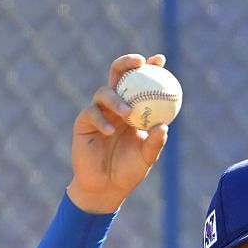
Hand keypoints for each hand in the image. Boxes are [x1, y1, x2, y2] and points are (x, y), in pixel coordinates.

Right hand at [66, 54, 171, 213]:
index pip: (141, 82)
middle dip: (127, 63)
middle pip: (118, 75)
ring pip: (104, 93)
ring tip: (128, 113)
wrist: (106, 187)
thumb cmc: (129, 170)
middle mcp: (115, 105)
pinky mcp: (83, 122)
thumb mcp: (146, 157)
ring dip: (116, 99)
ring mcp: (98, 112)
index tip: (160, 60)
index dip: (150, 67)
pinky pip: (91, 114)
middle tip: (139, 62)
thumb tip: (163, 126)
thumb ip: (155, 142)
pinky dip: (101, 121)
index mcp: (133, 108)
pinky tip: (110, 131)